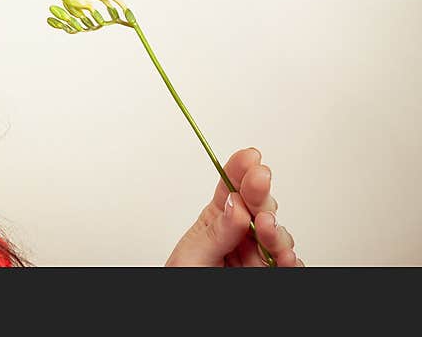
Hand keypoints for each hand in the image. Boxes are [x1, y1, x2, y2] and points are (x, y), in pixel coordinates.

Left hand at [164, 147, 303, 266]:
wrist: (185, 322)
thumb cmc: (183, 280)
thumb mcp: (191, 256)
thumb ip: (215, 232)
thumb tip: (235, 204)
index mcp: (216, 223)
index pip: (230, 190)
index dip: (240, 169)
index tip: (249, 156)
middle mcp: (241, 237)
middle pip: (259, 206)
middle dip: (261, 191)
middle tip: (259, 178)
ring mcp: (259, 257)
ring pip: (277, 234)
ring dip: (274, 227)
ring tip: (265, 224)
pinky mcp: (271, 275)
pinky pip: (289, 265)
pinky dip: (291, 259)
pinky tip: (285, 254)